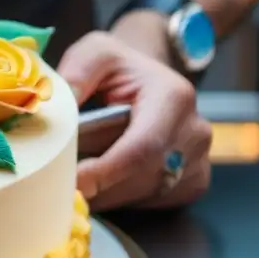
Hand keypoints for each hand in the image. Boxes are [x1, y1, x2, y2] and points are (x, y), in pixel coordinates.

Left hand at [58, 30, 212, 210]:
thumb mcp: (95, 53)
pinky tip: (103, 181)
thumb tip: (63, 103)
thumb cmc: (118, 68)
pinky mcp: (192, 183)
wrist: (147, 80)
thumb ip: (77, 71)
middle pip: (140, 177)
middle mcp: (194, 132)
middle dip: (97, 185)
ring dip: (104, 193)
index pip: (141, 147)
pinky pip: (150, 203)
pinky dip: (119, 199)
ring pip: (142, 195)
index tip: (72, 184)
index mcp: (174, 98)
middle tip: (60, 184)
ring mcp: (198, 161)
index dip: (106, 171)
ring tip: (76, 177)